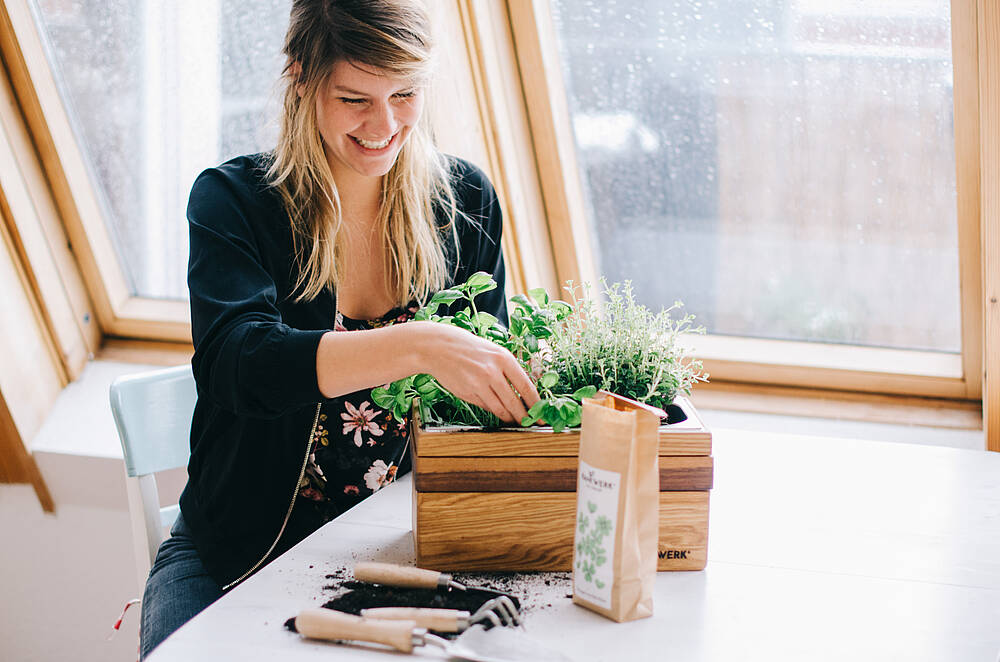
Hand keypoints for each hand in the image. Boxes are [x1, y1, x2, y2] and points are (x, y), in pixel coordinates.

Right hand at [415, 322, 539, 423]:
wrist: (440, 348)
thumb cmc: (472, 349)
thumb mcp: (495, 352)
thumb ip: (509, 371)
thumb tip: (525, 393)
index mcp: (504, 358)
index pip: (526, 387)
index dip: (536, 404)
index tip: (542, 414)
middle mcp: (492, 371)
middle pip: (514, 402)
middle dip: (525, 417)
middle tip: (531, 424)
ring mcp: (478, 383)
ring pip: (500, 408)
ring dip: (509, 417)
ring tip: (515, 421)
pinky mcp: (467, 393)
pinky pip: (485, 406)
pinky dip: (493, 410)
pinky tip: (497, 410)